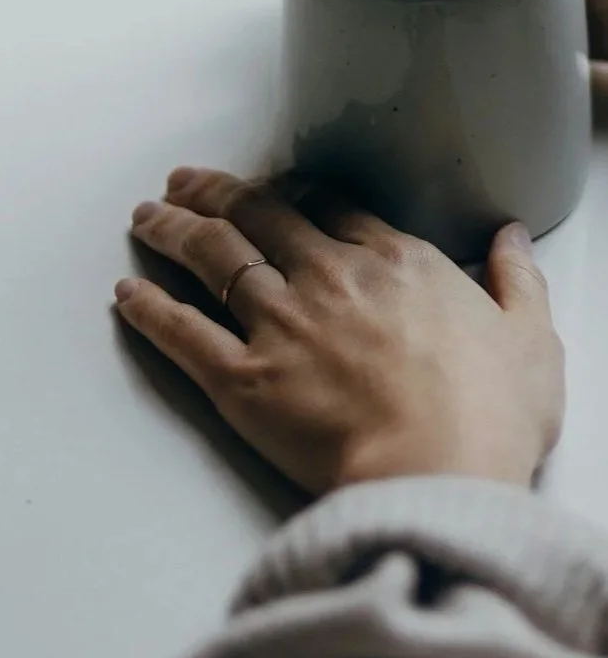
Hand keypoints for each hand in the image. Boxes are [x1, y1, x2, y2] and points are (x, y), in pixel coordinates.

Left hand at [117, 167, 563, 494]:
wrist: (439, 477)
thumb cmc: (489, 420)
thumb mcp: (531, 341)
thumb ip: (517, 282)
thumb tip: (511, 240)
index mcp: (393, 263)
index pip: (327, 207)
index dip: (290, 192)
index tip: (270, 187)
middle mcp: (326, 278)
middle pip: (256, 215)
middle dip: (214, 192)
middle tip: (183, 180)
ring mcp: (278, 324)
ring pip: (211, 257)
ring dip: (172, 230)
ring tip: (145, 215)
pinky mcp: (241, 378)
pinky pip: (181, 332)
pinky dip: (149, 309)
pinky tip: (126, 294)